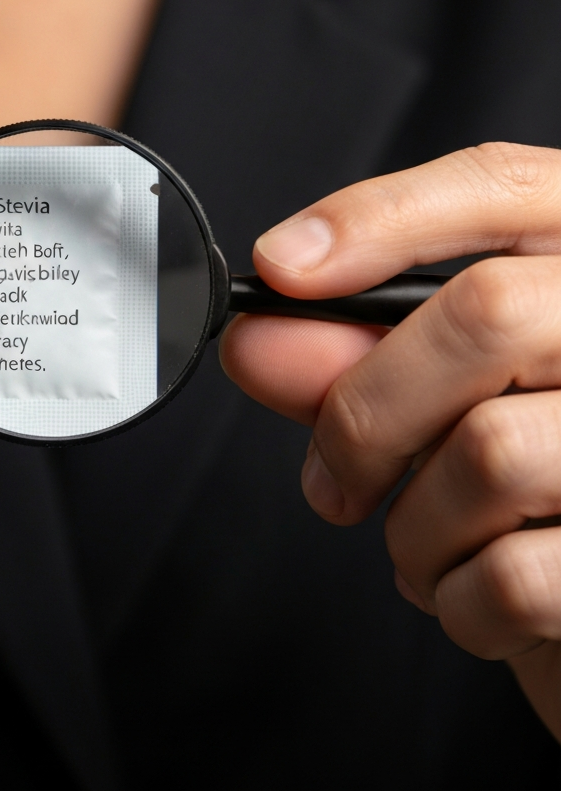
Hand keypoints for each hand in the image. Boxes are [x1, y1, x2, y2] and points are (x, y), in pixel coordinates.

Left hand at [220, 143, 560, 741]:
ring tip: (423, 544)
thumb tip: (259, 342)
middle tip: (333, 480)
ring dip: (412, 528)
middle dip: (365, 412)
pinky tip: (469, 592)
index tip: (280, 267)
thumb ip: (360, 358)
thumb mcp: (454, 400)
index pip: (499, 188)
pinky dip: (456, 602)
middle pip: (485, 315)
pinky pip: (516, 575)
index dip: (377, 220)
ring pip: (491, 453)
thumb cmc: (533, 478)